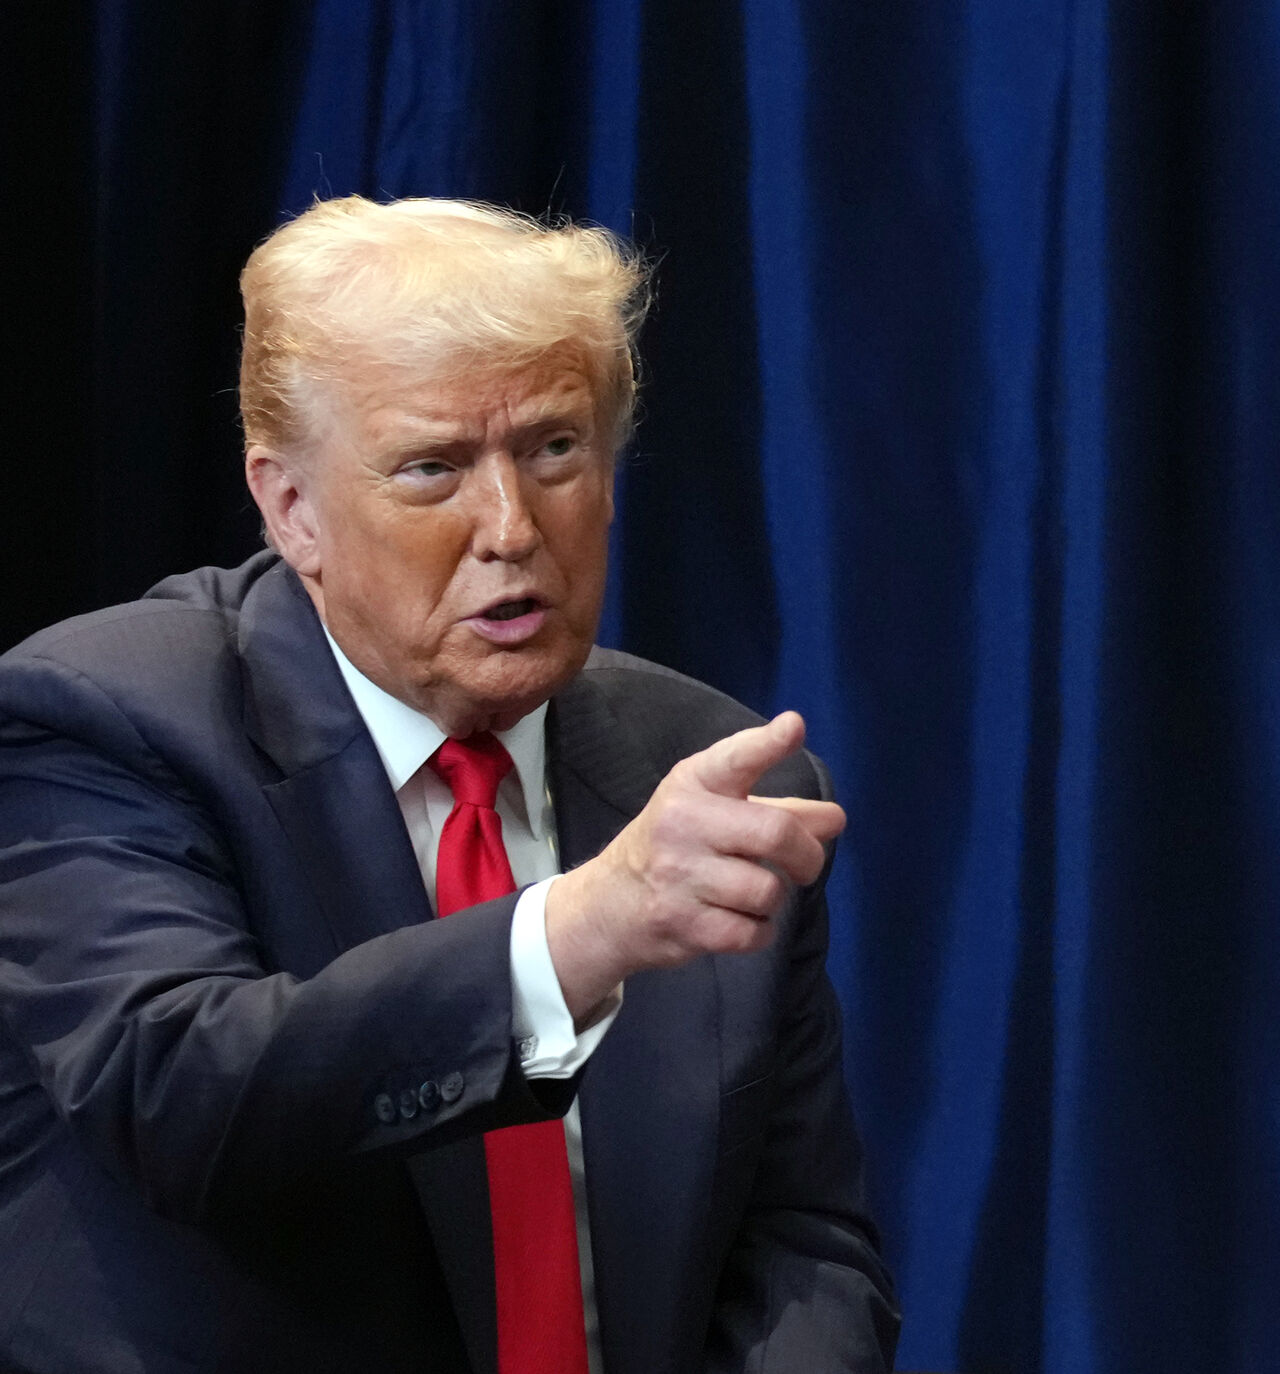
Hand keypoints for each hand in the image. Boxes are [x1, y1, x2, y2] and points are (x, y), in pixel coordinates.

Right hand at [544, 711, 844, 1019]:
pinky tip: (738, 920)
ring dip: (772, 898)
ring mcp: (679, 874)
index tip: (794, 727)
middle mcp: (682, 822)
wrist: (611, 902)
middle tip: (804, 866)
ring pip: (768, 891)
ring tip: (750, 894)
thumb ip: (779, 810)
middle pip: (776, 834)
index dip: (768, 744)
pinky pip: (753, 932)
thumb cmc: (678, 845)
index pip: (734, 759)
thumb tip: (835, 819)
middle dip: (807, 856)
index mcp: (693, 783)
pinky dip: (758, 931)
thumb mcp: (717, 811)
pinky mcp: (683, 923)